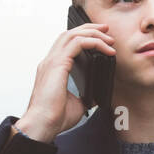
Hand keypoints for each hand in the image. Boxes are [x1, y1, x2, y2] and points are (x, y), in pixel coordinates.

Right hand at [16, 23, 116, 142]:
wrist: (43, 124)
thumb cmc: (55, 117)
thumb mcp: (76, 103)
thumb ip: (85, 95)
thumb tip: (96, 94)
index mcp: (53, 69)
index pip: (67, 43)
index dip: (84, 37)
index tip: (102, 39)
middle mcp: (50, 62)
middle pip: (69, 34)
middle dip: (90, 29)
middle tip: (107, 31)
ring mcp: (52, 62)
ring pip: (72, 35)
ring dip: (93, 33)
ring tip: (109, 38)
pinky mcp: (57, 65)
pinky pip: (77, 44)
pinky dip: (93, 42)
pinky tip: (106, 49)